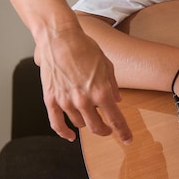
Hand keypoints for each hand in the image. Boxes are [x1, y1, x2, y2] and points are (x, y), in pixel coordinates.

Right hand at [34, 28, 131, 143]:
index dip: (123, 132)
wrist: (60, 38)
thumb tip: (117, 100)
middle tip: (109, 129)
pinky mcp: (51, 99)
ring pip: (79, 124)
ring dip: (87, 124)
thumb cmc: (84, 47)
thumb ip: (113, 85)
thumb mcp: (107, 64)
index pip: (115, 119)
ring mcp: (66, 101)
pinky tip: (71, 136)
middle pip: (97, 127)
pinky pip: (57, 123)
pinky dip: (64, 132)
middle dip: (106, 130)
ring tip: (90, 119)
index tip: (127, 140)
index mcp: (101, 92)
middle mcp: (84, 100)